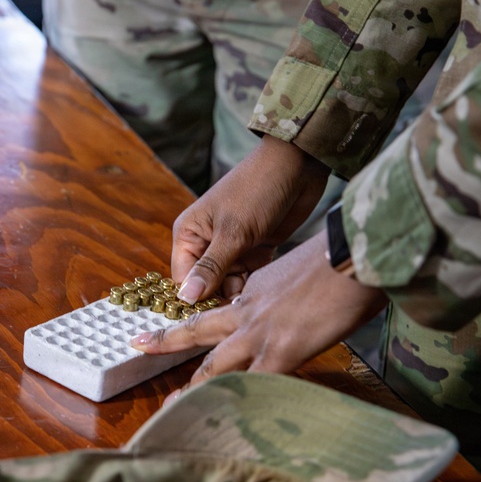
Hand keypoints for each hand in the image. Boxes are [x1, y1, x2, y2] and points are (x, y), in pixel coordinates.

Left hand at [134, 231, 387, 387]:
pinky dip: (238, 407)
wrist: (355, 252)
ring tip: (172, 407)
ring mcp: (259, 333)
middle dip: (166, 342)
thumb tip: (318, 300)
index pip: (224, 313)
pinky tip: (226, 427)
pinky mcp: (280, 353)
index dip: (209, 326)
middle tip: (139, 347)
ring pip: (214, 366)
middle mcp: (247, 310)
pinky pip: (251, 388)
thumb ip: (299, 291)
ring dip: (192, 389)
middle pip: (197, 331)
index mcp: (255, 288)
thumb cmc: (344, 256)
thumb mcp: (307, 270)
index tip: (194, 332)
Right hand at [172, 135, 330, 303]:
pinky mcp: (255, 250)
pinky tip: (266, 288)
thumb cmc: (257, 190)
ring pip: (228, 285)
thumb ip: (211, 267)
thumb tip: (186, 299)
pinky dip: (256, 284)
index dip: (195, 298)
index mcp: (189, 234)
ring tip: (255, 295)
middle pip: (205, 285)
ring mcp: (231, 248)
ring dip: (241, 292)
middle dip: (220, 297)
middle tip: (240, 304)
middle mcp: (206, 243)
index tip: (212, 316)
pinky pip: (249, 278)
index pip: (183, 279)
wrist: (298, 166)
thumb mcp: (233, 232)